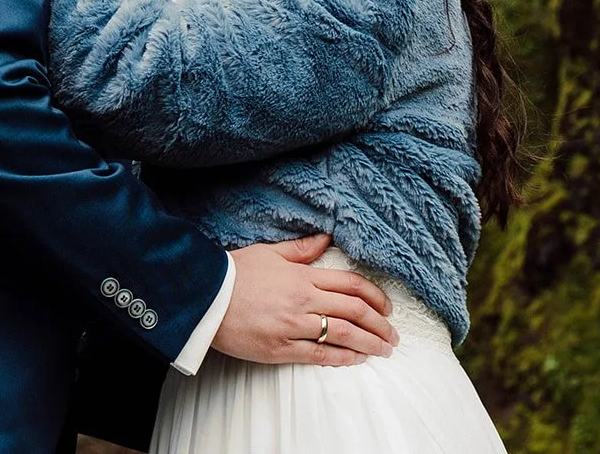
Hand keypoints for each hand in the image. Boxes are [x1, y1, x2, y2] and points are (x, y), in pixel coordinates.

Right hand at [212, 235, 397, 366]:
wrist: (206, 297)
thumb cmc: (236, 272)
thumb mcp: (269, 252)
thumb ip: (301, 249)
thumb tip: (326, 238)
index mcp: (302, 276)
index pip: (350, 284)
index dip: (374, 297)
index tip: (387, 307)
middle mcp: (303, 301)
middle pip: (353, 311)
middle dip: (379, 324)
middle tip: (393, 334)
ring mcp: (294, 327)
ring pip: (342, 335)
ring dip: (368, 344)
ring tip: (383, 350)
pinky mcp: (281, 348)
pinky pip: (319, 355)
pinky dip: (342, 358)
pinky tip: (356, 360)